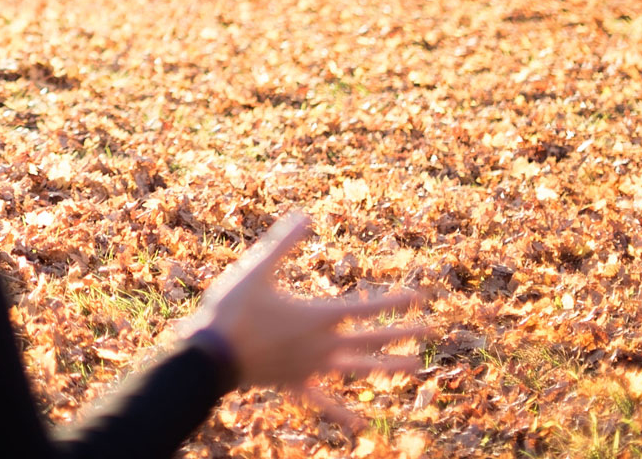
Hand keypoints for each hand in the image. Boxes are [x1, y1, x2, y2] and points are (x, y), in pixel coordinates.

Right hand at [177, 211, 426, 407]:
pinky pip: (324, 401)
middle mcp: (322, 345)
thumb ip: (282, 243)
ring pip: (358, 370)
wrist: (211, 355)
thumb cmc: (232, 309)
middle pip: (370, 339)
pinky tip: (360, 424)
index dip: (394, 302)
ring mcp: (311, 368)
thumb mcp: (256, 269)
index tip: (420, 298)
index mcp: (317, 316)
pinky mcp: (295, 384)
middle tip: (430, 330)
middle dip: (401, 333)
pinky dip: (343, 413)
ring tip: (416, 368)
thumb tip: (306, 216)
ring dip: (388, 367)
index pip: (366, 308)